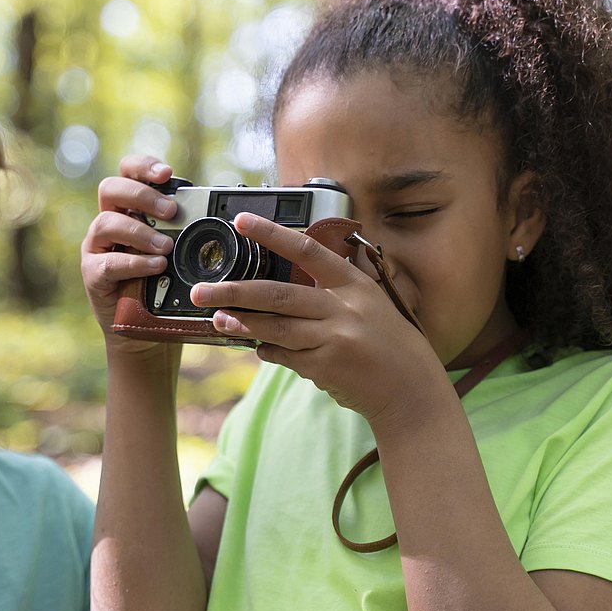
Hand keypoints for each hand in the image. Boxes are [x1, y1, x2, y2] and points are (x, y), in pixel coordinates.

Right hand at [80, 155, 179, 357]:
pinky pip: (109, 262)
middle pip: (110, 188)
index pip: (127, 173)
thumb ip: (187, 230)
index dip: (143, 166)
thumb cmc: (164, 287)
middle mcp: (109, 223)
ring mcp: (97, 248)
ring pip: (106, 223)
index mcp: (129, 209)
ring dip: (140, 232)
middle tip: (171, 212)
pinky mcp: (94, 274)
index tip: (167, 174)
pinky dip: (135, 262)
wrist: (146, 332)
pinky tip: (156, 266)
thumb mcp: (179, 253)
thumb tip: (225, 214)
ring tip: (166, 247)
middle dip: (142, 195)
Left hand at [189, 212, 441, 422]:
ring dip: (241, 324)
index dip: (272, 234)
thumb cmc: (387, 342)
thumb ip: (335, 286)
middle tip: (201, 290)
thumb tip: (295, 269)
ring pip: (275, 327)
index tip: (241, 221)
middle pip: (277, 294)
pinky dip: (268, 350)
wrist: (410, 390)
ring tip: (216, 319)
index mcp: (353, 284)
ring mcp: (334, 338)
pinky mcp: (325, 366)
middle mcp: (344, 307)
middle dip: (234, 291)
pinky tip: (257, 347)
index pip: (307, 250)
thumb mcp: (370, 303)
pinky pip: (284, 355)